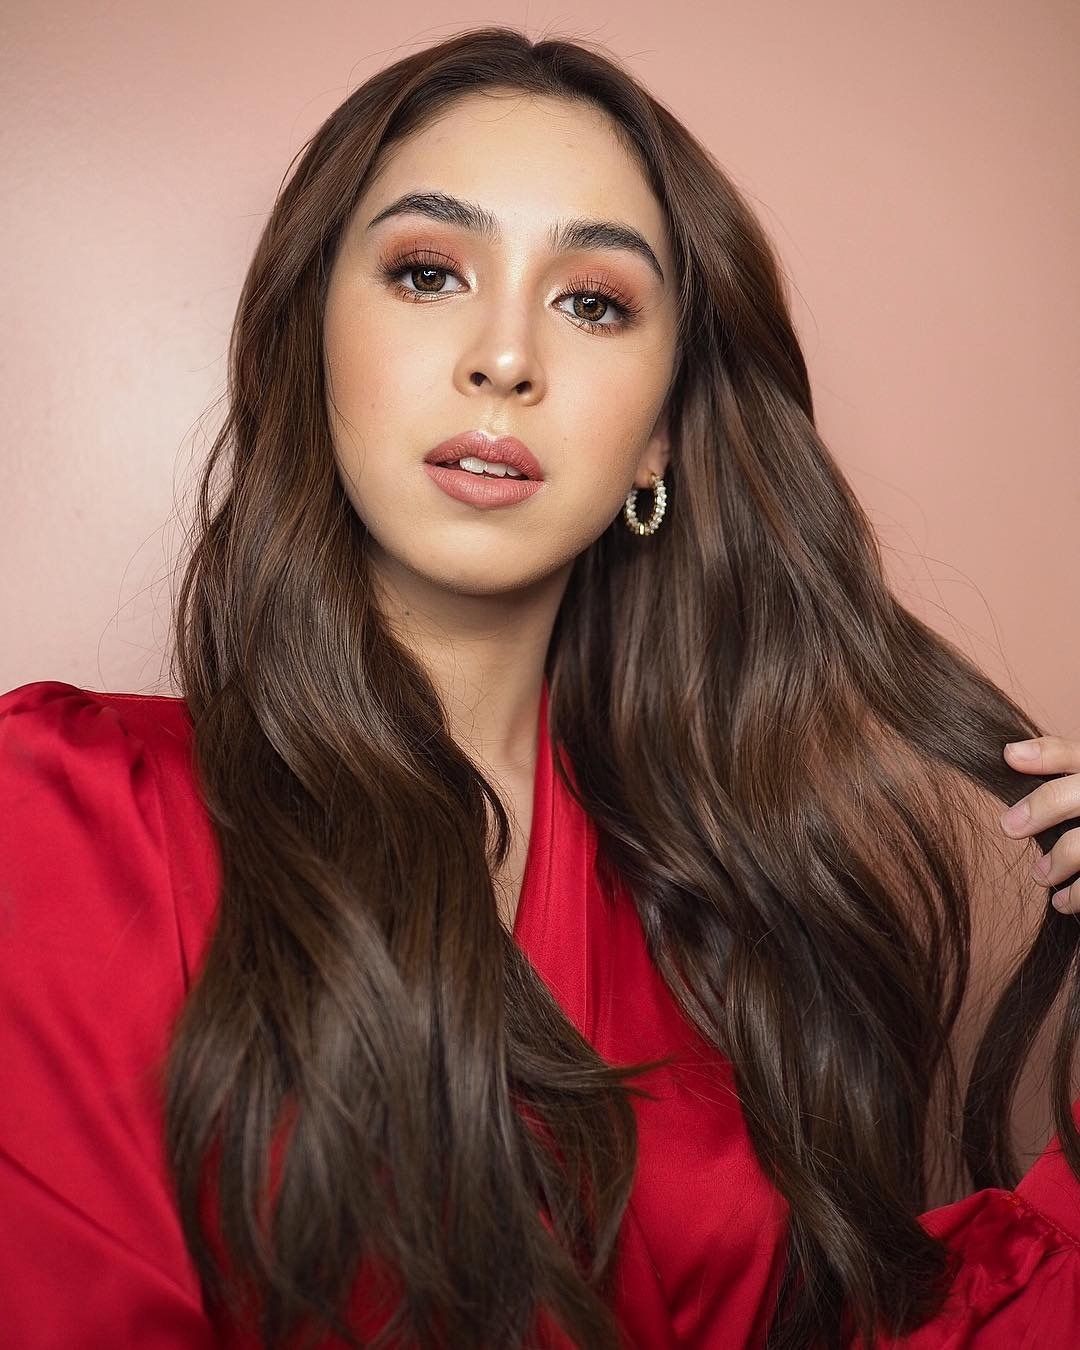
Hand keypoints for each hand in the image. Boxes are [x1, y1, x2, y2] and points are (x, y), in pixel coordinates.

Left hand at [1000, 736, 1079, 912]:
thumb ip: (1062, 760)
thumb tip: (1011, 754)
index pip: (1077, 755)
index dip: (1045, 754)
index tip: (1009, 758)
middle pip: (1077, 795)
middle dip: (1043, 808)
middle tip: (1009, 827)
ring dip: (1058, 862)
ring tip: (1040, 875)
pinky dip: (1078, 895)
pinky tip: (1062, 901)